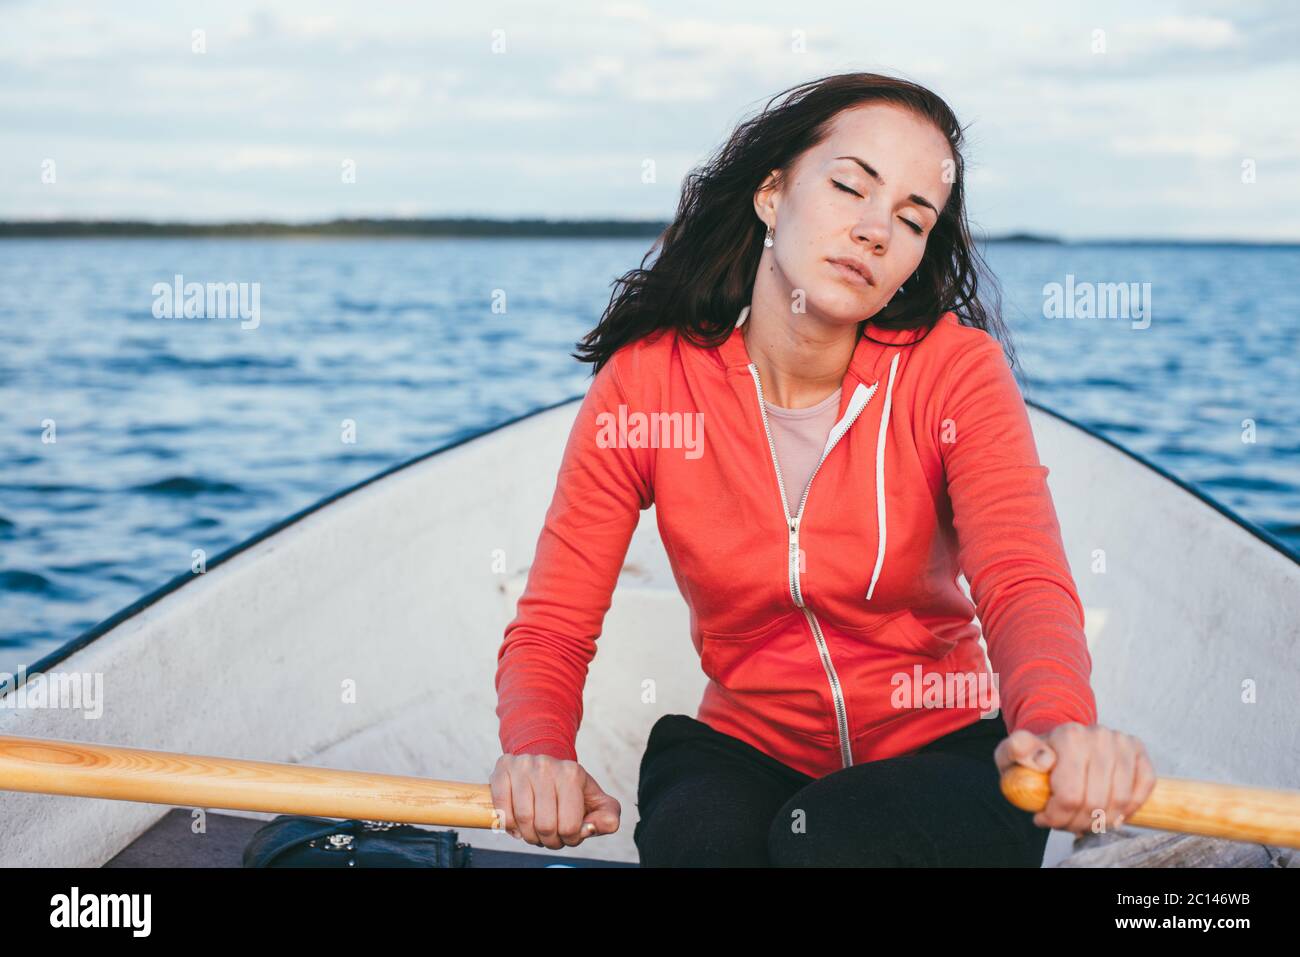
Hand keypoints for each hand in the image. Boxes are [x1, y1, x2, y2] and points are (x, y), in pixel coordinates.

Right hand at [489, 752, 621, 849]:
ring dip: (529, 836)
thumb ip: (607, 817)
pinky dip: (509, 825)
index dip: (570, 839)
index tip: (568, 833)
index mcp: (572, 773)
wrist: (544, 765)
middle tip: (551, 836)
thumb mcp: (596, 801)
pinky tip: (518, 823)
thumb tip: (591, 829)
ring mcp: (522, 766)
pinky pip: (502, 810)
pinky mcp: (502, 769)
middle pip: (545, 826)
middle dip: (549, 840)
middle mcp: (546, 766)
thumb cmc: (570, 789)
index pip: (570, 826)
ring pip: (522, 820)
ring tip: (535, 831)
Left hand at [994, 722, 1156, 835]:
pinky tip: (1109, 813)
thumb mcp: (1011, 754)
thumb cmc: (1035, 756)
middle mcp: (1099, 735)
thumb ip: (1015, 752)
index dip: (1058, 817)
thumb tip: (1044, 760)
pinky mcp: (1139, 751)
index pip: (1070, 796)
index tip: (1044, 819)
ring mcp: (1122, 742)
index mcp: (1068, 735)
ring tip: (1083, 820)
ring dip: (1101, 821)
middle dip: (1077, 823)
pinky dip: (1127, 809)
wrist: (1060, 742)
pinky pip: (1142, 790)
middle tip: (1064, 824)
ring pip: (1120, 801)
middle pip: (1095, 802)